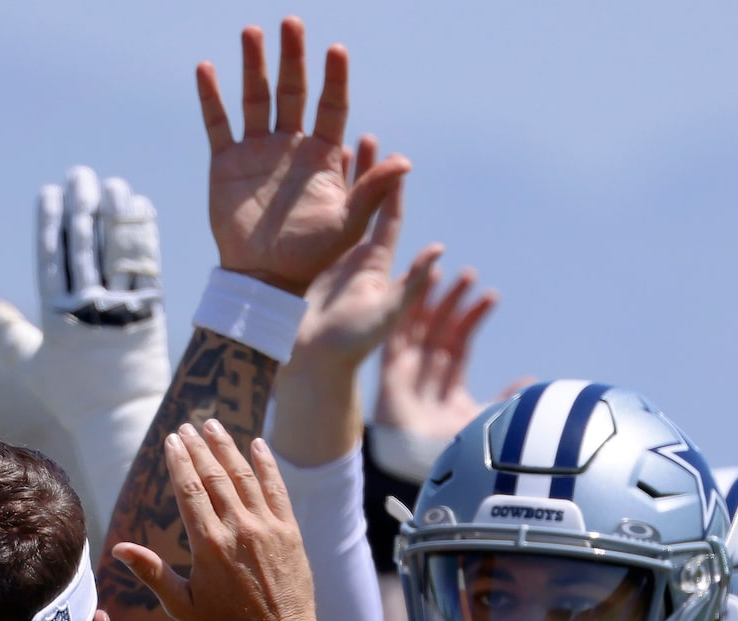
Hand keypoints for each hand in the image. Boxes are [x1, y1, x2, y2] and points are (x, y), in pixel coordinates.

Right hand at [0, 166, 170, 523]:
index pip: (52, 258)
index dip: (50, 222)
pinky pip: (144, 263)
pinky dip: (141, 233)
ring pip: (115, 249)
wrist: (122, 419)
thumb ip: (6, 333)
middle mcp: (89, 307)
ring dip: (114, 211)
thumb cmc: (74, 396)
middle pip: (83, 245)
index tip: (49, 193)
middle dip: (80, 205)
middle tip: (80, 176)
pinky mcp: (150, 310)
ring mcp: (121, 307)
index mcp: (58, 316)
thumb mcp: (32, 365)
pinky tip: (139, 207)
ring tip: (112, 184)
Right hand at [112, 420, 316, 620]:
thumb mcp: (181, 605)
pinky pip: (276, 488)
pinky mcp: (288, 530)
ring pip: (244, 476)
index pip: (189, 489)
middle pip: (214, 476)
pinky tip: (257, 444)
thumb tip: (118, 548)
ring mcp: (266, 527)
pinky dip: (266, 464)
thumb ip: (151, 571)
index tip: (172, 441)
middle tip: (188, 426)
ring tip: (213, 425)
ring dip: (227, 447)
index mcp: (207, 544)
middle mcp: (237, 528)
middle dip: (199, 447)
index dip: (179, 461)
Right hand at [197, 19, 407, 294]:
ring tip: (252, 32)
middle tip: (292, 23)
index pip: (331, 106)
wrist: (263, 281)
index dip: (334, 79)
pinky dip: (211, 97)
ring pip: (256, 98)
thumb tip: (406, 161)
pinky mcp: (226, 163)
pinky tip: (207, 68)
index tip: (336, 51)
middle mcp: (290, 146)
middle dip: (293, 57)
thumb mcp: (349, 226)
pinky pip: (218, 124)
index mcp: (322, 156)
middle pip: (293, 91)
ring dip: (254, 65)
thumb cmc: (310, 258)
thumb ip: (373, 192)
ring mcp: (257, 151)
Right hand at [289, 159, 440, 374]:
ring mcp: (328, 262)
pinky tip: (298, 181)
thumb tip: (439, 249)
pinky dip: (306, 204)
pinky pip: (307, 228)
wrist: (311, 365)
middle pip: (362, 207)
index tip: (393, 155)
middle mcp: (354, 259)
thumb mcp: (388, 313)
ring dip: (333, 182)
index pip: (389, 216)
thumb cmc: (351, 344)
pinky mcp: (304, 269)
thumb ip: (412, 282)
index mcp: (376, 264)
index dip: (392, 186)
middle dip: (364, 174)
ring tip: (330, 149)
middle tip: (363, 137)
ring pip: (332, 213)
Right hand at [375, 266, 513, 441]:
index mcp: (449, 379)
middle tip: (469, 274)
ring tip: (438, 269)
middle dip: (453, 299)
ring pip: (417, 325)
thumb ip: (503, 400)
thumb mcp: (482, 420)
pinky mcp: (390, 374)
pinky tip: (410, 291)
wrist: (419, 467)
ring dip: (427, 299)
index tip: (491, 296)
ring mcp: (408, 370)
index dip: (474, 315)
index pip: (462, 338)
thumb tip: (529, 385)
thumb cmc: (448, 451)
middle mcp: (427, 370)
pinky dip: (401, 314)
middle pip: (439, 325)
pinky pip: (395, 337)